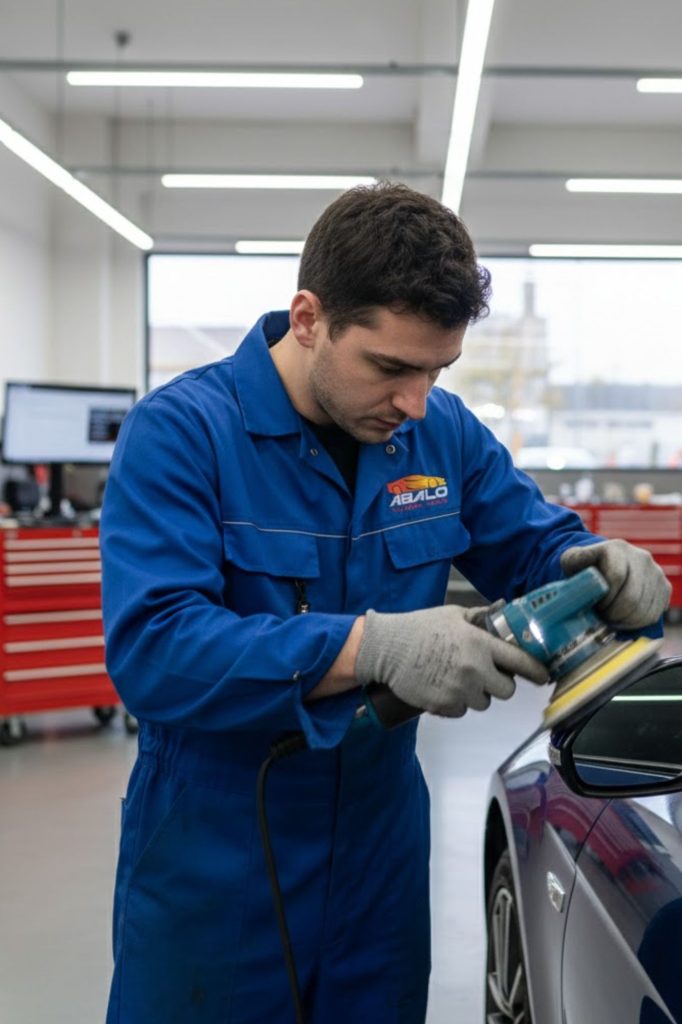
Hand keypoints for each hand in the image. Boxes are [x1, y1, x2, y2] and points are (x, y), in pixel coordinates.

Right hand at [355, 604, 548, 717]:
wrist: (386, 648)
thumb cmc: (420, 627)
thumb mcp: (452, 615)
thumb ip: (480, 617)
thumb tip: (502, 609)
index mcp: (480, 644)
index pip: (520, 662)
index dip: (536, 671)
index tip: (543, 675)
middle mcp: (475, 669)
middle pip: (507, 690)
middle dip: (499, 684)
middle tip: (485, 675)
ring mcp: (459, 690)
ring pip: (484, 703)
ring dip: (477, 694)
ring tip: (458, 679)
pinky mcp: (444, 706)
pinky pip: (461, 711)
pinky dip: (456, 703)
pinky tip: (443, 688)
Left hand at [560, 539, 670, 628]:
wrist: (605, 565)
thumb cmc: (585, 567)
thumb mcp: (571, 561)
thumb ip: (572, 565)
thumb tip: (578, 583)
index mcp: (617, 548)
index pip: (617, 577)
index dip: (605, 598)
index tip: (595, 606)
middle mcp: (641, 558)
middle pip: (632, 597)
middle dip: (614, 614)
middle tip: (602, 618)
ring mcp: (656, 573)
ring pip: (643, 609)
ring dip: (624, 621)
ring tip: (610, 619)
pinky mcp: (664, 588)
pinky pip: (653, 614)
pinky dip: (636, 623)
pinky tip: (623, 619)